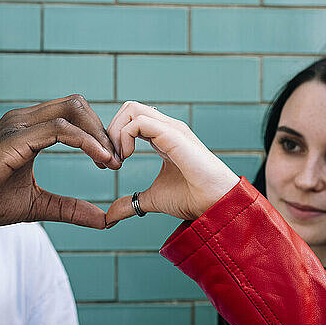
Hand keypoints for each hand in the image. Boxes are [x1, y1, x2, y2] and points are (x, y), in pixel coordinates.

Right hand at [0, 95, 120, 228]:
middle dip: (102, 129)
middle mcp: (23, 119)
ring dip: (98, 134)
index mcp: (28, 129)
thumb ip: (69, 209)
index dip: (97, 133)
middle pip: (76, 104)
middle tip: (116, 160)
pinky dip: (85, 142)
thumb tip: (103, 221)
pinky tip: (99, 160)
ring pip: (71, 110)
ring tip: (111, 162)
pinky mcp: (14, 138)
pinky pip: (59, 129)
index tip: (111, 161)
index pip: (72, 114)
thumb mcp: (36, 205)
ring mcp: (17, 125)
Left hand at [105, 101, 238, 224]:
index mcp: (162, 137)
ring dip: (116, 133)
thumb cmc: (192, 199)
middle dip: (110, 131)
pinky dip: (124, 136)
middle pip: (129, 108)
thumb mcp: (152, 200)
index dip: (113, 138)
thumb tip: (110, 215)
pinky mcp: (173, 134)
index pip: (130, 120)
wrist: (214, 204)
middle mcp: (166, 128)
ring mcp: (170, 128)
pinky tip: (127, 157)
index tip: (111, 164)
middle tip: (111, 160)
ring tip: (120, 159)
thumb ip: (130, 203)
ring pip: (132, 109)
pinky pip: (139, 121)